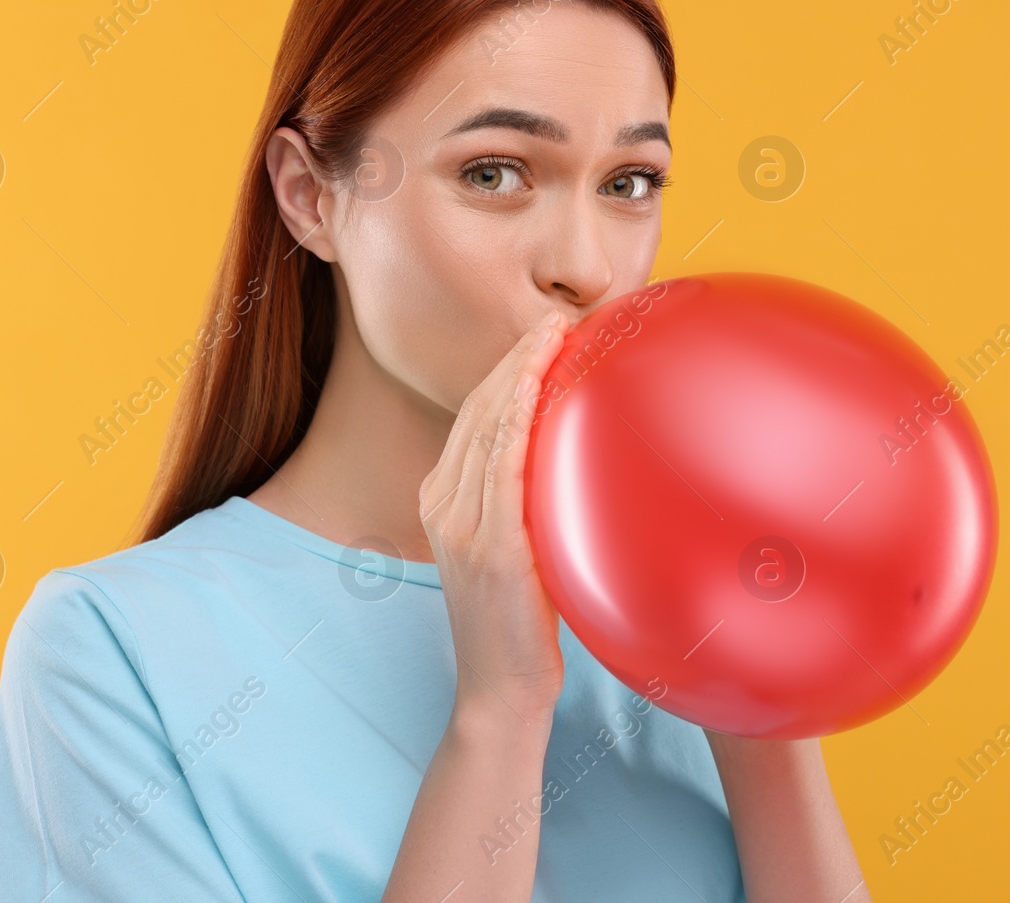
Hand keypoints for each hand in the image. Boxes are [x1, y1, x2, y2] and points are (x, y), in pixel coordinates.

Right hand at [419, 309, 570, 727]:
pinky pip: (505, 468)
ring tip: (555, 336)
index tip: (541, 334)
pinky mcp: (491, 548)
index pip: (471, 417)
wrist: (499, 689)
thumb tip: (568, 458)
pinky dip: (520, 420)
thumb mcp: (510, 550)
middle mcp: (442, 504)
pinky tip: (544, 389)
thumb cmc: (517, 622)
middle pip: (477, 411)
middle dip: (515, 359)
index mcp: (441, 500)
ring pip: (488, 428)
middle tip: (555, 319)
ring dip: (522, 375)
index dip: (504, 370)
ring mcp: (461, 525)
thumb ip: (521, 501)